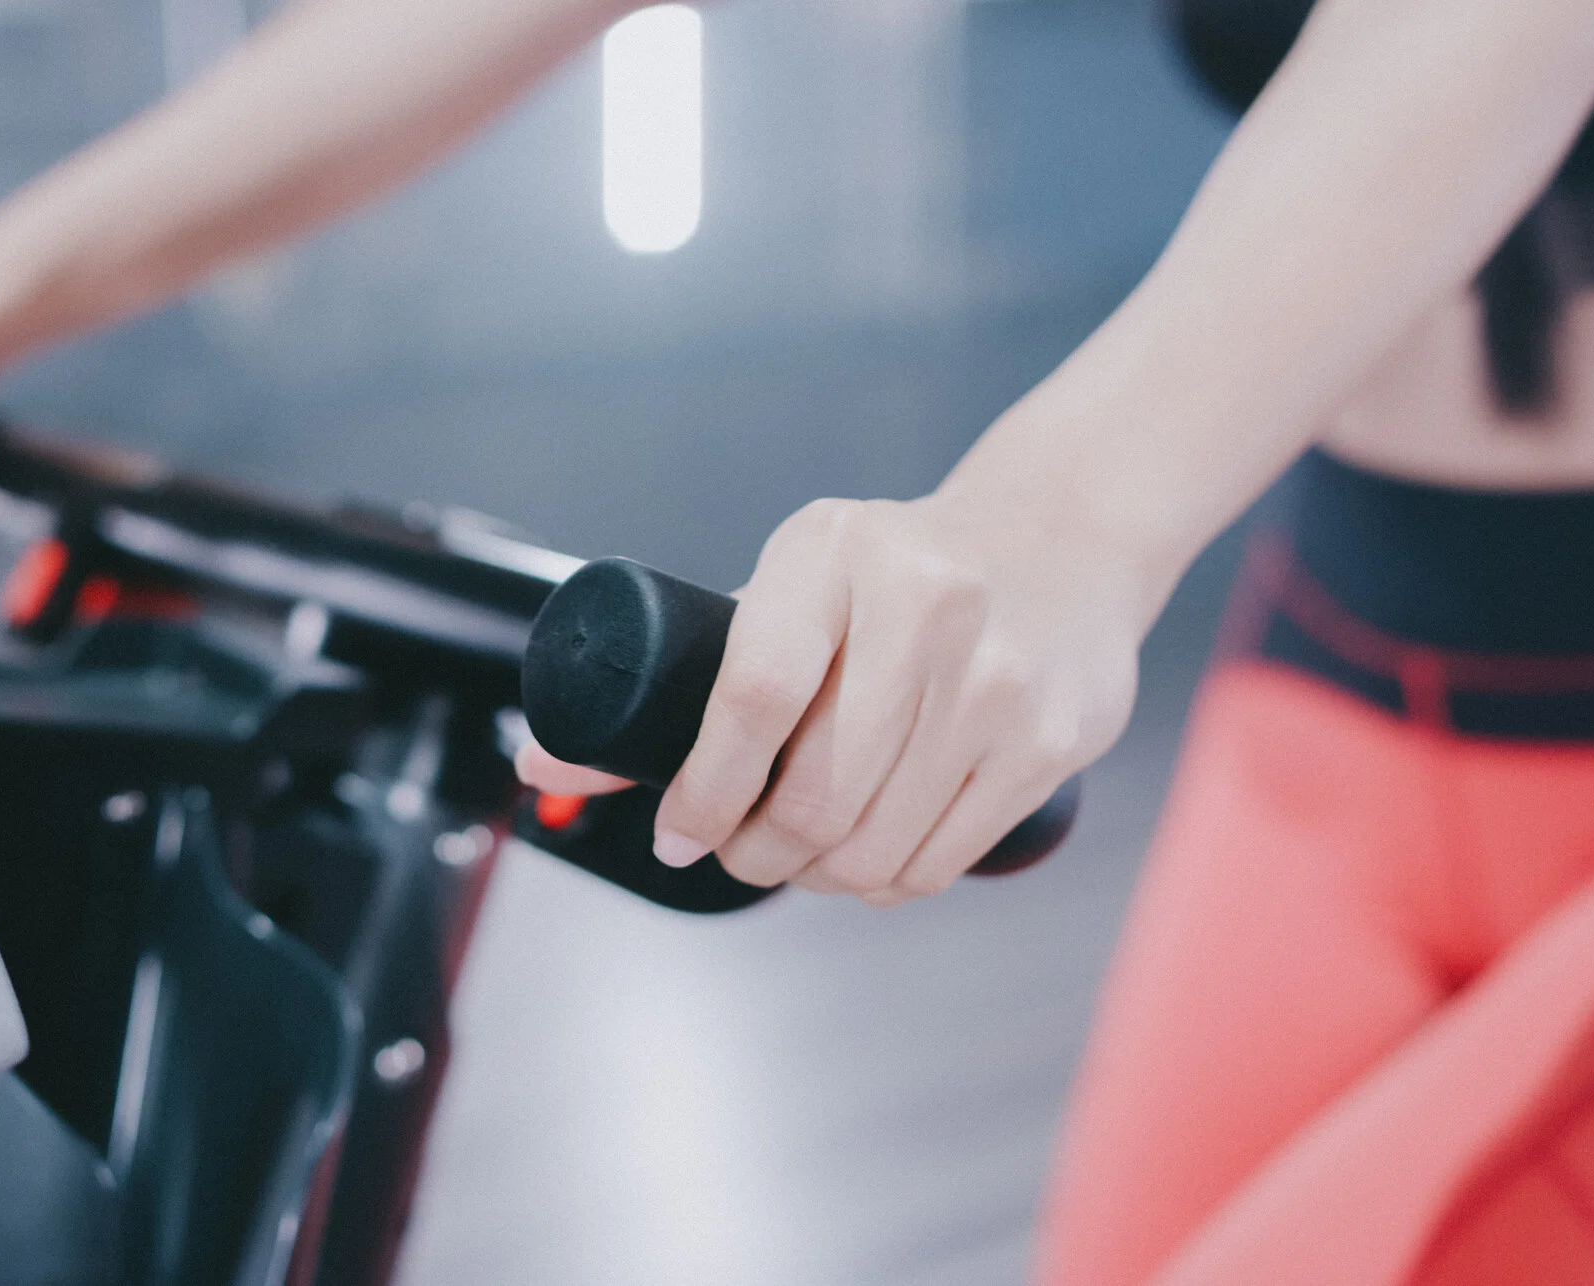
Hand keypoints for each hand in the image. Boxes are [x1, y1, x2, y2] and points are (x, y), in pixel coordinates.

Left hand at [571, 494, 1138, 906]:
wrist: (1055, 543)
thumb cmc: (886, 577)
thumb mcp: (784, 591)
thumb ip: (674, 683)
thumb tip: (538, 767)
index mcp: (832, 555)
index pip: (752, 697)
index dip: (703, 790)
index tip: (678, 833)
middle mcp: (926, 606)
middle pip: (815, 795)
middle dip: (756, 851)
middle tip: (740, 849)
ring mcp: (997, 678)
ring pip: (874, 844)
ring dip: (817, 876)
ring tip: (801, 853)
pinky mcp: (1050, 740)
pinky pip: (939, 862)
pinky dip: (883, 881)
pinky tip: (868, 852)